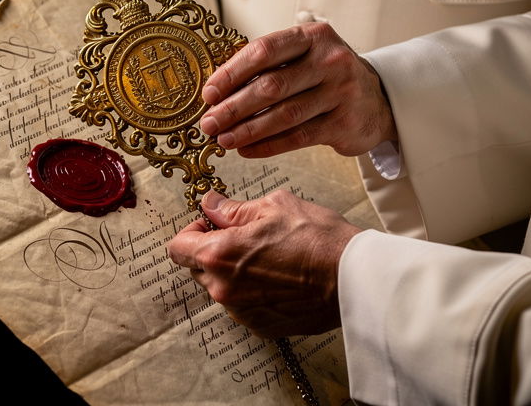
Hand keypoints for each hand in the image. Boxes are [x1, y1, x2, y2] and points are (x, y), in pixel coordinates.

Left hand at [167, 189, 363, 337]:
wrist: (353, 278)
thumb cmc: (318, 239)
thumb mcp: (273, 207)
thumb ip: (233, 209)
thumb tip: (211, 204)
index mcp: (220, 255)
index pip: (177, 248)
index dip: (191, 232)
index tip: (210, 225)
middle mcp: (224, 289)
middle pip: (198, 269)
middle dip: (213, 252)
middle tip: (244, 238)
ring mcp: (242, 312)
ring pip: (222, 288)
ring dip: (233, 274)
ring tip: (269, 259)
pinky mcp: (261, 326)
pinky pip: (244, 306)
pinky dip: (253, 293)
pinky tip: (279, 279)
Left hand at [200, 22, 396, 157]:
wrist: (378, 100)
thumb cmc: (327, 76)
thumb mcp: (305, 56)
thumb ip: (268, 65)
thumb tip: (218, 90)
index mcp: (312, 36)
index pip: (264, 51)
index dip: (232, 73)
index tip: (209, 93)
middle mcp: (330, 60)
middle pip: (271, 85)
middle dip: (234, 107)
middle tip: (209, 123)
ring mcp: (341, 91)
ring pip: (283, 115)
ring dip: (247, 130)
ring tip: (224, 139)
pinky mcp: (344, 122)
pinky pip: (298, 137)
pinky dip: (268, 145)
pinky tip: (247, 150)